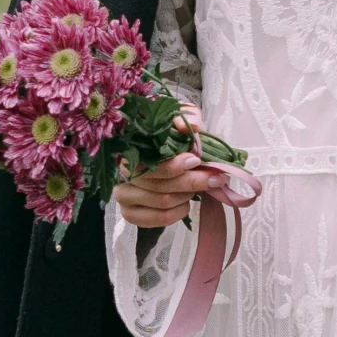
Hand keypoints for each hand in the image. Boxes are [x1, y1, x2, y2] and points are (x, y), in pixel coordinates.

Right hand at [115, 106, 225, 227]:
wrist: (169, 153)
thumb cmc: (174, 134)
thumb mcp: (182, 117)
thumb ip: (187, 117)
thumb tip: (188, 127)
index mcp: (132, 147)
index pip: (149, 163)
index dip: (173, 166)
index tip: (196, 161)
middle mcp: (123, 172)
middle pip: (158, 186)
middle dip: (190, 183)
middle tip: (213, 179)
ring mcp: (123, 194)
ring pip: (160, 203)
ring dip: (186, 197)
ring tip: (197, 189)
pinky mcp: (129, 212)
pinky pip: (154, 220)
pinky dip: (175, 214)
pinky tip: (185, 205)